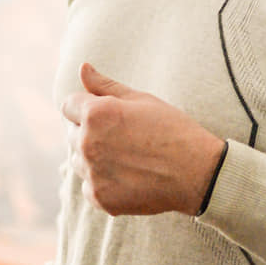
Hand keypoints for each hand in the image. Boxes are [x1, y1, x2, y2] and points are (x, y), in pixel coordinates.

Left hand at [63, 63, 225, 215]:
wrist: (196, 173)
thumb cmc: (172, 129)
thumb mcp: (140, 100)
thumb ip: (105, 85)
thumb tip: (82, 67)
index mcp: (96, 114)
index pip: (69, 105)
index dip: (88, 107)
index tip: (111, 115)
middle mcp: (87, 143)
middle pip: (72, 133)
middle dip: (91, 131)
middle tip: (125, 136)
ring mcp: (92, 173)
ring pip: (78, 160)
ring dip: (94, 156)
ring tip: (128, 156)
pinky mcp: (99, 197)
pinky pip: (89, 185)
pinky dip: (104, 181)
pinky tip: (131, 176)